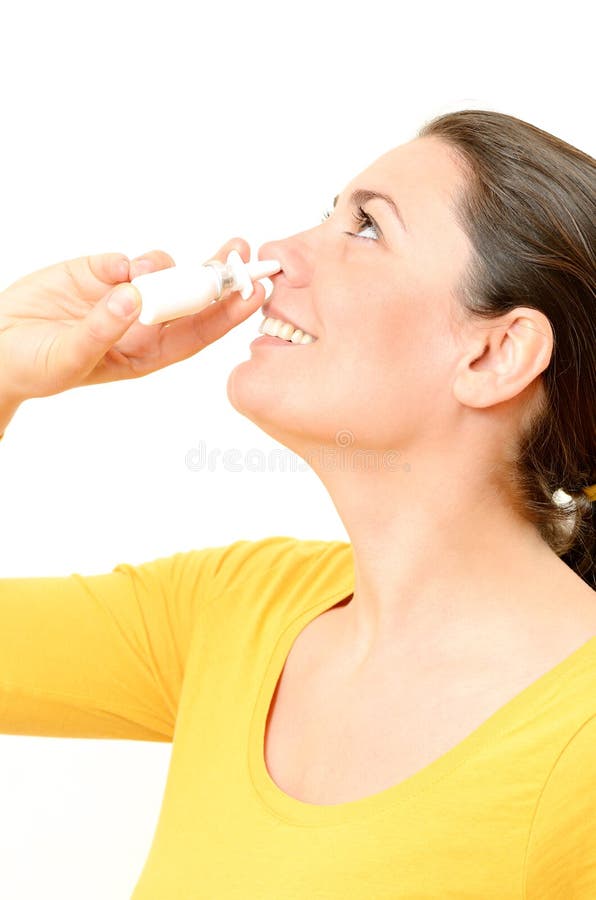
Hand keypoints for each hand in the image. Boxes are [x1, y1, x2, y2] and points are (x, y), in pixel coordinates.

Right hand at [0, 237, 266, 402]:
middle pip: (191, 296)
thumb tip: (133, 294)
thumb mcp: (73, 356)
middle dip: (217, 273)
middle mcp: (143, 322)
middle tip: (240, 247)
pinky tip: (112, 271)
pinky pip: (122, 261)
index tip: (254, 290)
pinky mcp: (96, 273)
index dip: (229, 312)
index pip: (198, 331)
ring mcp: (122, 294)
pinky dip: (125, 261)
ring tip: (141, 272)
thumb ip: (105, 327)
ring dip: (163, 267)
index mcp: (148, 352)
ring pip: (160, 271)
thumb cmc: (39, 367)